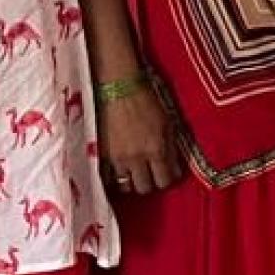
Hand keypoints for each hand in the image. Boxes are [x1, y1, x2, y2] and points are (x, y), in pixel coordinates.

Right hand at [99, 81, 183, 198]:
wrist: (116, 86)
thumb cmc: (145, 100)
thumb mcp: (166, 122)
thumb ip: (170, 148)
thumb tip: (174, 167)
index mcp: (156, 150)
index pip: (165, 181)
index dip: (168, 178)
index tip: (167, 173)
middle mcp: (137, 158)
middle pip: (144, 188)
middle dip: (150, 182)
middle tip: (150, 173)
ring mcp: (116, 158)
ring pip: (125, 186)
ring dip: (131, 180)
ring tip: (132, 171)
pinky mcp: (100, 154)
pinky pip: (106, 177)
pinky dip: (113, 177)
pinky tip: (117, 169)